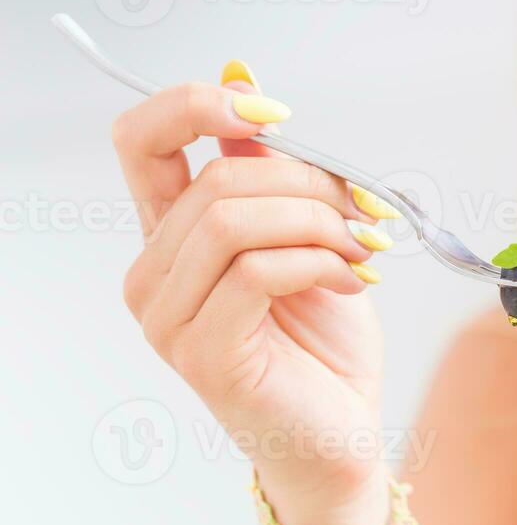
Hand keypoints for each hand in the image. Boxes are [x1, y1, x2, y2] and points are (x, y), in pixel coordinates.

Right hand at [111, 62, 400, 522]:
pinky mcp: (203, 353)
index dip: (199, 105)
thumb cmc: (326, 344)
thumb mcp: (309, 239)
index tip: (274, 111)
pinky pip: (258, 272)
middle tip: (365, 211)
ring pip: (233, 221)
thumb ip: (275, 179)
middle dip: (308, 182)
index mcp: (172, 238)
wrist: (344, 434)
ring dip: (319, 223)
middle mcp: (154, 276)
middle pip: (215, 180)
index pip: (143, 141)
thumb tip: (250, 89)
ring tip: (365, 249)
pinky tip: (354, 282)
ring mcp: (169, 319)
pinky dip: (320, 263)